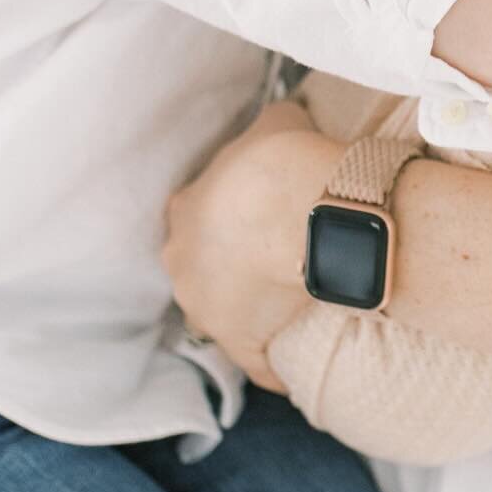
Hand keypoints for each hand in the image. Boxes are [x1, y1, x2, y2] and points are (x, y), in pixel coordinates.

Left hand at [163, 102, 339, 391]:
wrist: (307, 213)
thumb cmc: (283, 163)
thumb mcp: (276, 122)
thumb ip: (269, 127)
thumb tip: (279, 125)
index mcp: (185, 210)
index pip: (196, 215)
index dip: (227, 213)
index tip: (257, 212)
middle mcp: (184, 264)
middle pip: (202, 267)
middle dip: (230, 264)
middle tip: (274, 253)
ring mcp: (209, 309)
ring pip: (223, 314)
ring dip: (248, 310)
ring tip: (288, 302)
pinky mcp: (243, 343)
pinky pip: (256, 361)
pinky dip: (271, 366)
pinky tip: (290, 370)